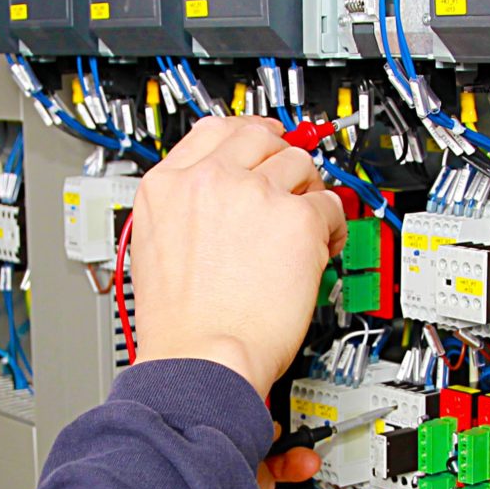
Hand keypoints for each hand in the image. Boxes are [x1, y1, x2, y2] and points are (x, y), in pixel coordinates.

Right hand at [128, 116, 344, 398]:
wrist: (201, 359)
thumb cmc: (181, 325)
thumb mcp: (157, 248)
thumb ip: (187, 210)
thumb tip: (220, 200)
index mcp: (167, 186)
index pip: (213, 130)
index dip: (247, 133)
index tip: (264, 139)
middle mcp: (208, 181)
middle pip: (260, 139)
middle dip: (281, 160)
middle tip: (294, 185)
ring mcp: (254, 195)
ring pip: (300, 166)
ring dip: (309, 195)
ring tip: (306, 231)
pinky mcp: (296, 219)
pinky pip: (329, 206)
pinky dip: (332, 228)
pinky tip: (320, 251)